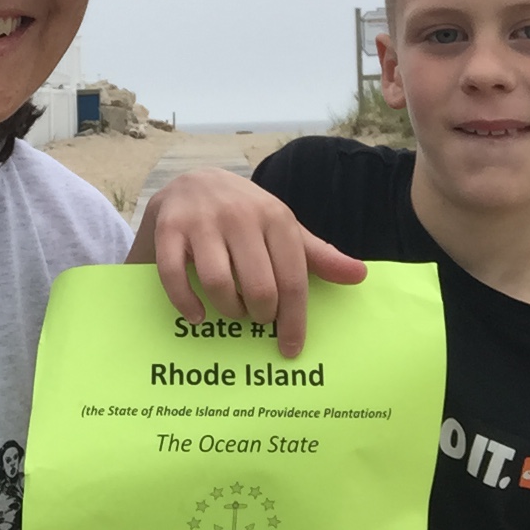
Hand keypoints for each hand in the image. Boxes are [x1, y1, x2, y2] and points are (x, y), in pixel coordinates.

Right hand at [127, 168, 365, 357]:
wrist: (191, 180)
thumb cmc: (244, 214)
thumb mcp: (281, 227)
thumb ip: (317, 254)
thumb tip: (360, 275)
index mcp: (275, 217)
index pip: (292, 278)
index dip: (294, 320)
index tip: (292, 348)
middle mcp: (240, 215)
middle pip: (258, 286)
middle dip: (260, 315)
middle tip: (258, 319)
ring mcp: (202, 221)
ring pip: (218, 283)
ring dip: (227, 310)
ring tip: (232, 312)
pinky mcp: (169, 229)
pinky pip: (174, 276)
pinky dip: (186, 304)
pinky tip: (197, 315)